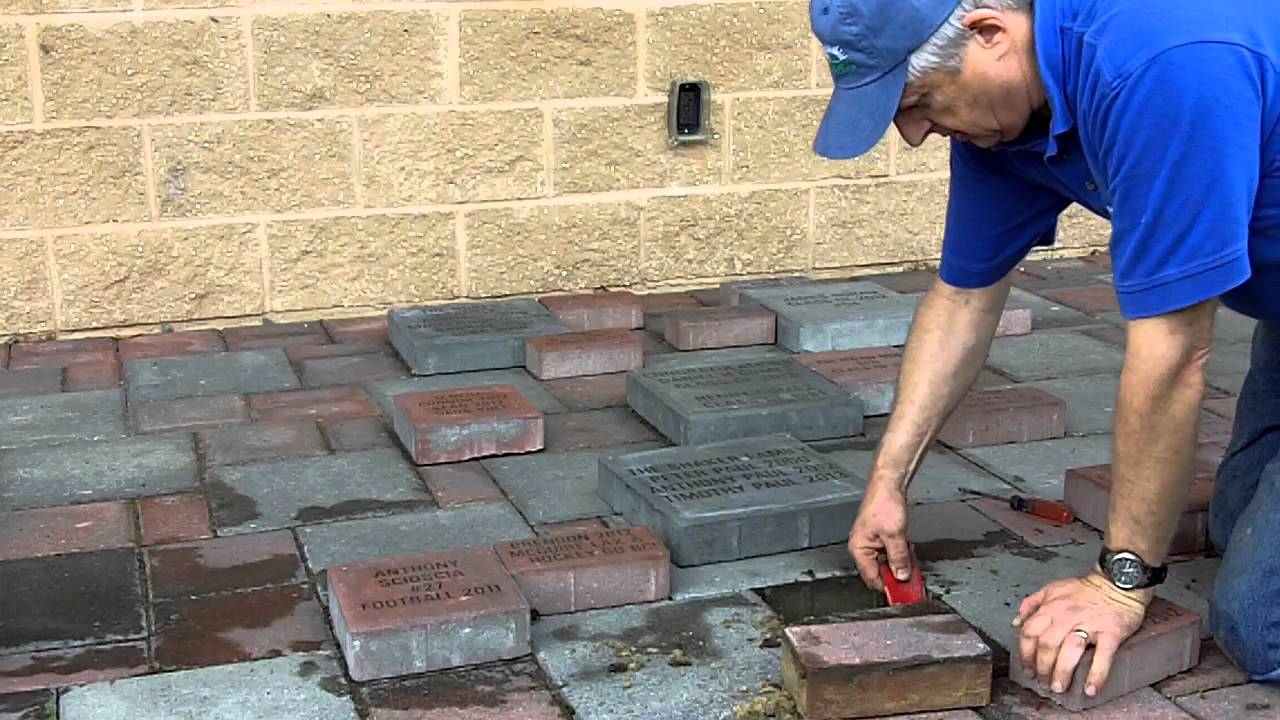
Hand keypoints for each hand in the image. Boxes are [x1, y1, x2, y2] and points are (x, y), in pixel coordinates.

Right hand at [849, 480, 911, 591]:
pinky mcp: (881, 537)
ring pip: (887, 563)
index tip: (904, 593)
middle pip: (880, 572)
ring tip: (912, 563)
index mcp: (859, 549)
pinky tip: (909, 553)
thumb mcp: (895, 535)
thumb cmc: (883, 503)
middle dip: (896, 575)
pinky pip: (891, 553)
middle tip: (912, 580)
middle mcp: (863, 548)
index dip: (889, 587)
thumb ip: (898, 558)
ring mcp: (872, 543)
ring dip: (900, 565)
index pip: (872, 578)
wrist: (888, 484)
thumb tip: (902, 576)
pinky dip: (901, 555)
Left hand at [1012, 571, 1150, 696]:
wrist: (1118, 583)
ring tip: (1059, 687)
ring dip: (1062, 673)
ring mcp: (1090, 624)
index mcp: (1051, 607)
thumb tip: (1016, 623)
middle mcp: (1067, 616)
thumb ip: (1031, 604)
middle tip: (1043, 683)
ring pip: (1069, 651)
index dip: (1025, 653)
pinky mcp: (1111, 633)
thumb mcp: (1052, 590)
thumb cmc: (1085, 590)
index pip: (1029, 632)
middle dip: (1041, 668)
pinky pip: (1103, 656)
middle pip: (1047, 645)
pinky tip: (1090, 689)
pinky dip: (1096, 675)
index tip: (1027, 669)